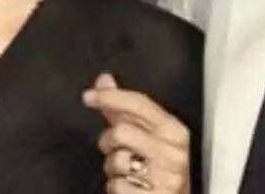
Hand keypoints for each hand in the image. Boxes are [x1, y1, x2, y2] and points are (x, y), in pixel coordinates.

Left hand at [84, 73, 191, 193]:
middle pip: (122, 131)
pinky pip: (115, 186)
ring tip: (125, 170)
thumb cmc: (160, 167)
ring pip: (116, 161)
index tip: (89, 96)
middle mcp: (173, 153)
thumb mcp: (150, 136)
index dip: (112, 97)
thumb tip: (104, 81)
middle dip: (108, 141)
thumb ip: (124, 109)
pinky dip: (115, 186)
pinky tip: (128, 186)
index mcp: (175, 132)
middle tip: (114, 148)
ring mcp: (165, 178)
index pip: (141, 104)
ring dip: (111, 167)